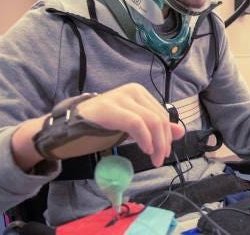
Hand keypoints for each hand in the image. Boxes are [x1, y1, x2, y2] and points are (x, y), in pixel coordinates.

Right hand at [12, 83, 184, 171]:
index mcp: (140, 93)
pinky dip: (145, 138)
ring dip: (157, 143)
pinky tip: (145, 149)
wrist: (69, 126)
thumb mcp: (133, 127)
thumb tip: (180, 132)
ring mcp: (120, 97)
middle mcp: (132, 91)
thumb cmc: (102, 125)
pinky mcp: (110, 108)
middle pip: (159, 118)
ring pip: (150, 120)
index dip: (167, 135)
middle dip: (164, 141)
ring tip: (154, 158)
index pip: (162, 114)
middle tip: (160, 159)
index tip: (165, 152)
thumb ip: (155, 127)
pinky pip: (136, 123)